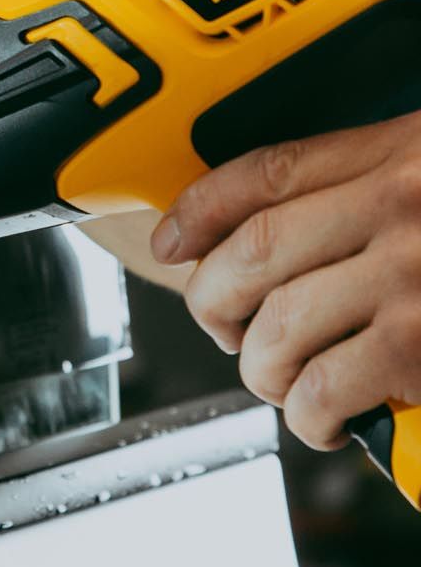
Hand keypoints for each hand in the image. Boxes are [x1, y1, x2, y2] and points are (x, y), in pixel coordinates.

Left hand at [153, 112, 420, 448]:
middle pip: (252, 254)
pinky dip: (309, 410)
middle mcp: (399, 205)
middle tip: (222, 327)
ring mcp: (414, 275)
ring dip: (261, 366)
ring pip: (280, 326)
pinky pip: (331, 383)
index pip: (265, 172)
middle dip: (214, 302)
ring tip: (275, 379)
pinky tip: (319, 414)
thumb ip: (382, 180)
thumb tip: (290, 226)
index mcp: (400, 151)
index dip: (198, 210)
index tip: (171, 241)